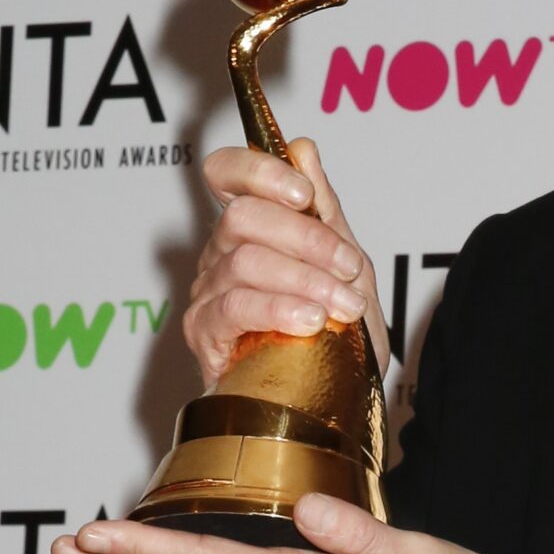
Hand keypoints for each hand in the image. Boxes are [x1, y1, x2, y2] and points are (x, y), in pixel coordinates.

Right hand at [188, 136, 387, 388]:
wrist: (338, 404)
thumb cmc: (338, 336)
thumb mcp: (346, 267)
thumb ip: (325, 211)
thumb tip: (303, 148)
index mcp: (251, 229)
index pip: (226, 173)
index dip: (259, 171)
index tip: (305, 195)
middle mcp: (220, 254)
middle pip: (242, 216)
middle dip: (307, 238)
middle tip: (349, 268)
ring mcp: (208, 293)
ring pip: (244, 260)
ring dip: (306, 280)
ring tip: (344, 307)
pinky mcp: (203, 334)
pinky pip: (233, 307)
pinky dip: (278, 308)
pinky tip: (310, 321)